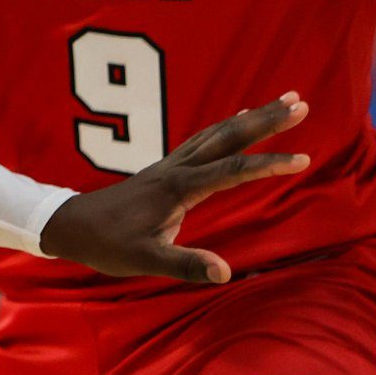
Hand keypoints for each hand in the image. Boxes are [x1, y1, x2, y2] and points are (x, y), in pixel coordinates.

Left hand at [38, 95, 310, 283]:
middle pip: (229, 137)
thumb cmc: (108, 245)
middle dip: (267, 120)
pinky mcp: (167, 168)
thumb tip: (225, 273)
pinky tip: (239, 119)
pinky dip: (228, 126)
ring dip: (253, 117)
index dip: (268, 165)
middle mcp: (177, 168)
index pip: (232, 170)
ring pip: (218, 132)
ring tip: (284, 101)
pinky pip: (205, 138)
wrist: (72, 225)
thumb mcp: (146, 261)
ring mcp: (172, 165)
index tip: (303, 159)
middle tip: (301, 103)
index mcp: (178, 187)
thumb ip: (185, 265)